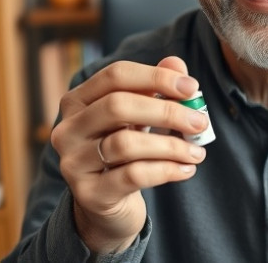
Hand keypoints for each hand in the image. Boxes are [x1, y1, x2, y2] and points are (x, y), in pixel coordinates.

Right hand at [50, 56, 208, 253]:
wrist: (106, 203)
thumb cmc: (125, 150)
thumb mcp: (140, 116)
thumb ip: (156, 87)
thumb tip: (176, 64)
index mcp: (78, 100)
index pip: (116, 75)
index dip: (156, 77)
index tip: (192, 87)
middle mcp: (68, 129)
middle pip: (118, 106)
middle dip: (166, 111)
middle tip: (200, 122)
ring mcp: (73, 162)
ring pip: (126, 144)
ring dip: (171, 146)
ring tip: (197, 152)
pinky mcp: (89, 194)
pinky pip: (132, 175)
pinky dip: (166, 170)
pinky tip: (186, 170)